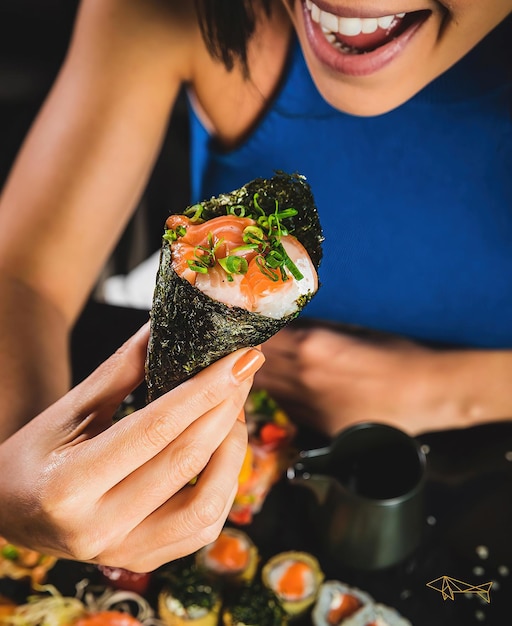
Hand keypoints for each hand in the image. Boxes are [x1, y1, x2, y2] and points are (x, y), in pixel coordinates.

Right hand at [0, 324, 263, 571]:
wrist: (10, 510)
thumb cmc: (35, 454)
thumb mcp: (69, 407)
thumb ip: (122, 369)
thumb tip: (168, 327)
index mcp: (69, 484)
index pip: (155, 428)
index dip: (205, 389)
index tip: (241, 356)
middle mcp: (97, 527)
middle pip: (185, 462)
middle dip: (227, 407)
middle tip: (246, 368)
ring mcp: (123, 552)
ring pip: (206, 505)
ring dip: (234, 449)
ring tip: (234, 408)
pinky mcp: (144, 560)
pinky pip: (204, 527)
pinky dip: (225, 484)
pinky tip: (224, 449)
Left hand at [254, 323, 496, 435]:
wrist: (426, 392)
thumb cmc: (395, 353)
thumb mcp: (349, 331)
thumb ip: (311, 332)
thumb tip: (281, 330)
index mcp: (310, 345)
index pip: (261, 336)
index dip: (246, 332)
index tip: (237, 326)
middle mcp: (302, 376)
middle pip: (255, 364)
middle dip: (243, 354)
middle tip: (235, 345)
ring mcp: (307, 405)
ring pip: (265, 388)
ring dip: (256, 376)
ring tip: (251, 366)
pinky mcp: (316, 427)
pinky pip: (286, 406)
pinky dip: (279, 395)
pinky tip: (286, 387)